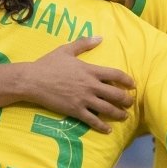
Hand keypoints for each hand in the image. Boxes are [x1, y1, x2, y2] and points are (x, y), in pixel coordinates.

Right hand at [20, 35, 134, 130]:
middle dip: (126, 100)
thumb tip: (100, 37)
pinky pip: (93, 120)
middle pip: (116, 94)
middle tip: (130, 102)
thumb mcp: (66, 50)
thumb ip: (84, 44)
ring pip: (108, 109)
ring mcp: (84, 99)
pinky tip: (107, 130)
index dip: (127, 80)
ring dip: (119, 114)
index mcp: (90, 70)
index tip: (133, 85)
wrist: (33, 80)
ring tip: (124, 116)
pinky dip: (102, 126)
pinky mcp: (75, 110)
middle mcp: (91, 86)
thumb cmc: (48, 64)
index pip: (116, 74)